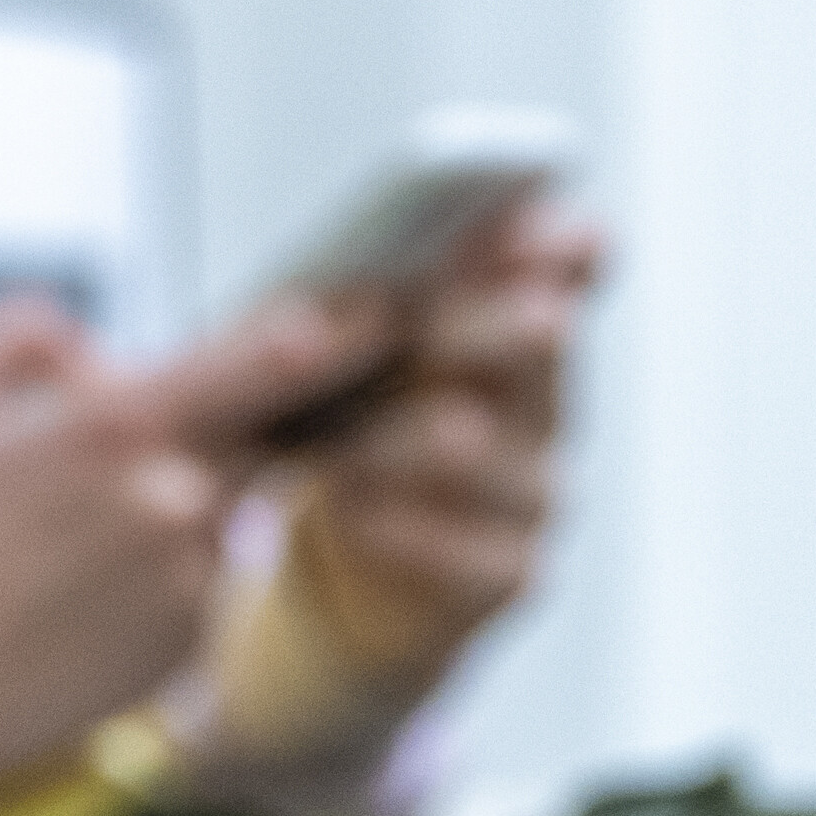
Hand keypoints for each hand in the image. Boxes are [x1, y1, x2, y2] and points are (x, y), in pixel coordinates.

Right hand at [0, 292, 387, 815]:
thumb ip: (17, 334)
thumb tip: (89, 344)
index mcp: (121, 425)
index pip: (270, 360)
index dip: (333, 335)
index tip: (370, 319)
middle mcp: (177, 499)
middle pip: (255, 443)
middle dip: (216, 443)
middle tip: (132, 471)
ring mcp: (191, 579)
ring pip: (219, 517)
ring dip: (169, 518)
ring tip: (65, 561)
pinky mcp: (190, 646)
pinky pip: (200, 590)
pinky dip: (156, 587)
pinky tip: (75, 612)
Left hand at [205, 202, 603, 771]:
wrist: (308, 586)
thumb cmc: (313, 447)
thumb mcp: (297, 370)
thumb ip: (307, 318)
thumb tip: (250, 317)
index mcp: (499, 320)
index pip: (565, 262)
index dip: (559, 243)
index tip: (532, 229)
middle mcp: (537, 398)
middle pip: (541, 340)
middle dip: (487, 326)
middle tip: (431, 328)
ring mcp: (532, 487)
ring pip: (491, 448)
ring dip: (404, 442)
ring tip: (339, 449)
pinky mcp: (511, 571)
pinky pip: (471, 549)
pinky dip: (399, 529)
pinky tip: (347, 513)